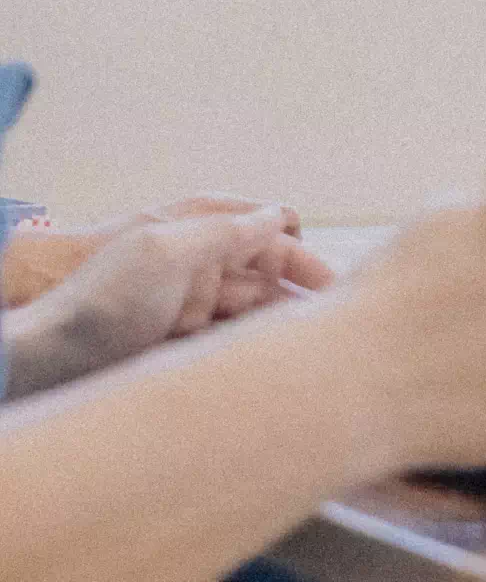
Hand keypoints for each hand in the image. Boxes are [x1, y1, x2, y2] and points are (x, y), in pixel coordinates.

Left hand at [33, 206, 335, 377]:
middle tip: (336, 329)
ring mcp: (186, 311)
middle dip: (299, 301)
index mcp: (196, 238)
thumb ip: (228, 231)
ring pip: (251, 317)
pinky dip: (249, 354)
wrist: (49, 358)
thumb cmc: (102, 300)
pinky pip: (226, 347)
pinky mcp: (176, 349)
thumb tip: (280, 214)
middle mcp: (196, 271)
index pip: (267, 242)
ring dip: (277, 332)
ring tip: (311, 353)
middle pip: (265, 282)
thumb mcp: (168, 251)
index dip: (304, 263)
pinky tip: (270, 367)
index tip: (341, 289)